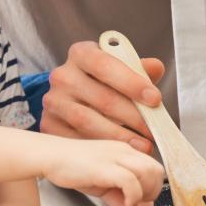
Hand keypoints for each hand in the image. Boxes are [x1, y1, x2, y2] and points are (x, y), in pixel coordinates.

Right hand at [40, 41, 165, 152]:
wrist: (73, 97)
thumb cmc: (103, 82)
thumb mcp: (120, 69)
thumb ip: (138, 69)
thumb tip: (155, 68)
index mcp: (81, 54)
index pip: (105, 65)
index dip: (132, 82)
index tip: (155, 99)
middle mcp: (62, 76)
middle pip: (102, 98)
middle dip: (133, 116)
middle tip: (154, 130)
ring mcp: (53, 102)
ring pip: (89, 122)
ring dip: (120, 136)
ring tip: (143, 144)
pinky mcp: (49, 125)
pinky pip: (78, 140)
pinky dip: (102, 148)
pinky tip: (121, 151)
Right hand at [41, 137, 163, 205]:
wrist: (49, 156)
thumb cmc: (72, 168)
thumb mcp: (103, 187)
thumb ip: (121, 202)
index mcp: (125, 152)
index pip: (153, 171)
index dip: (154, 194)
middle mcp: (123, 151)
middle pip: (156, 170)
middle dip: (153, 195)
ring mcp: (115, 157)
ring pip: (148, 173)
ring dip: (146, 196)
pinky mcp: (104, 166)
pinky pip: (130, 181)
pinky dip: (133, 196)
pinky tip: (125, 205)